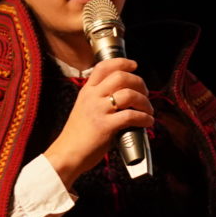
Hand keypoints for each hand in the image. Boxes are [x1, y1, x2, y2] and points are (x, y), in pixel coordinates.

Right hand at [43, 58, 153, 187]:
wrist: (66, 154)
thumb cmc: (77, 136)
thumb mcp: (84, 109)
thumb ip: (99, 100)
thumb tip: (123, 98)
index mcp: (86, 91)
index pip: (103, 67)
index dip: (121, 62)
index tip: (134, 66)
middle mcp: (92, 97)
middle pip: (121, 77)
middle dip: (139, 83)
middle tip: (145, 93)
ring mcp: (98, 110)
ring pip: (129, 94)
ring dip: (144, 101)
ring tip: (148, 111)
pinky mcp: (105, 126)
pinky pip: (131, 115)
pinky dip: (144, 118)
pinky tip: (148, 122)